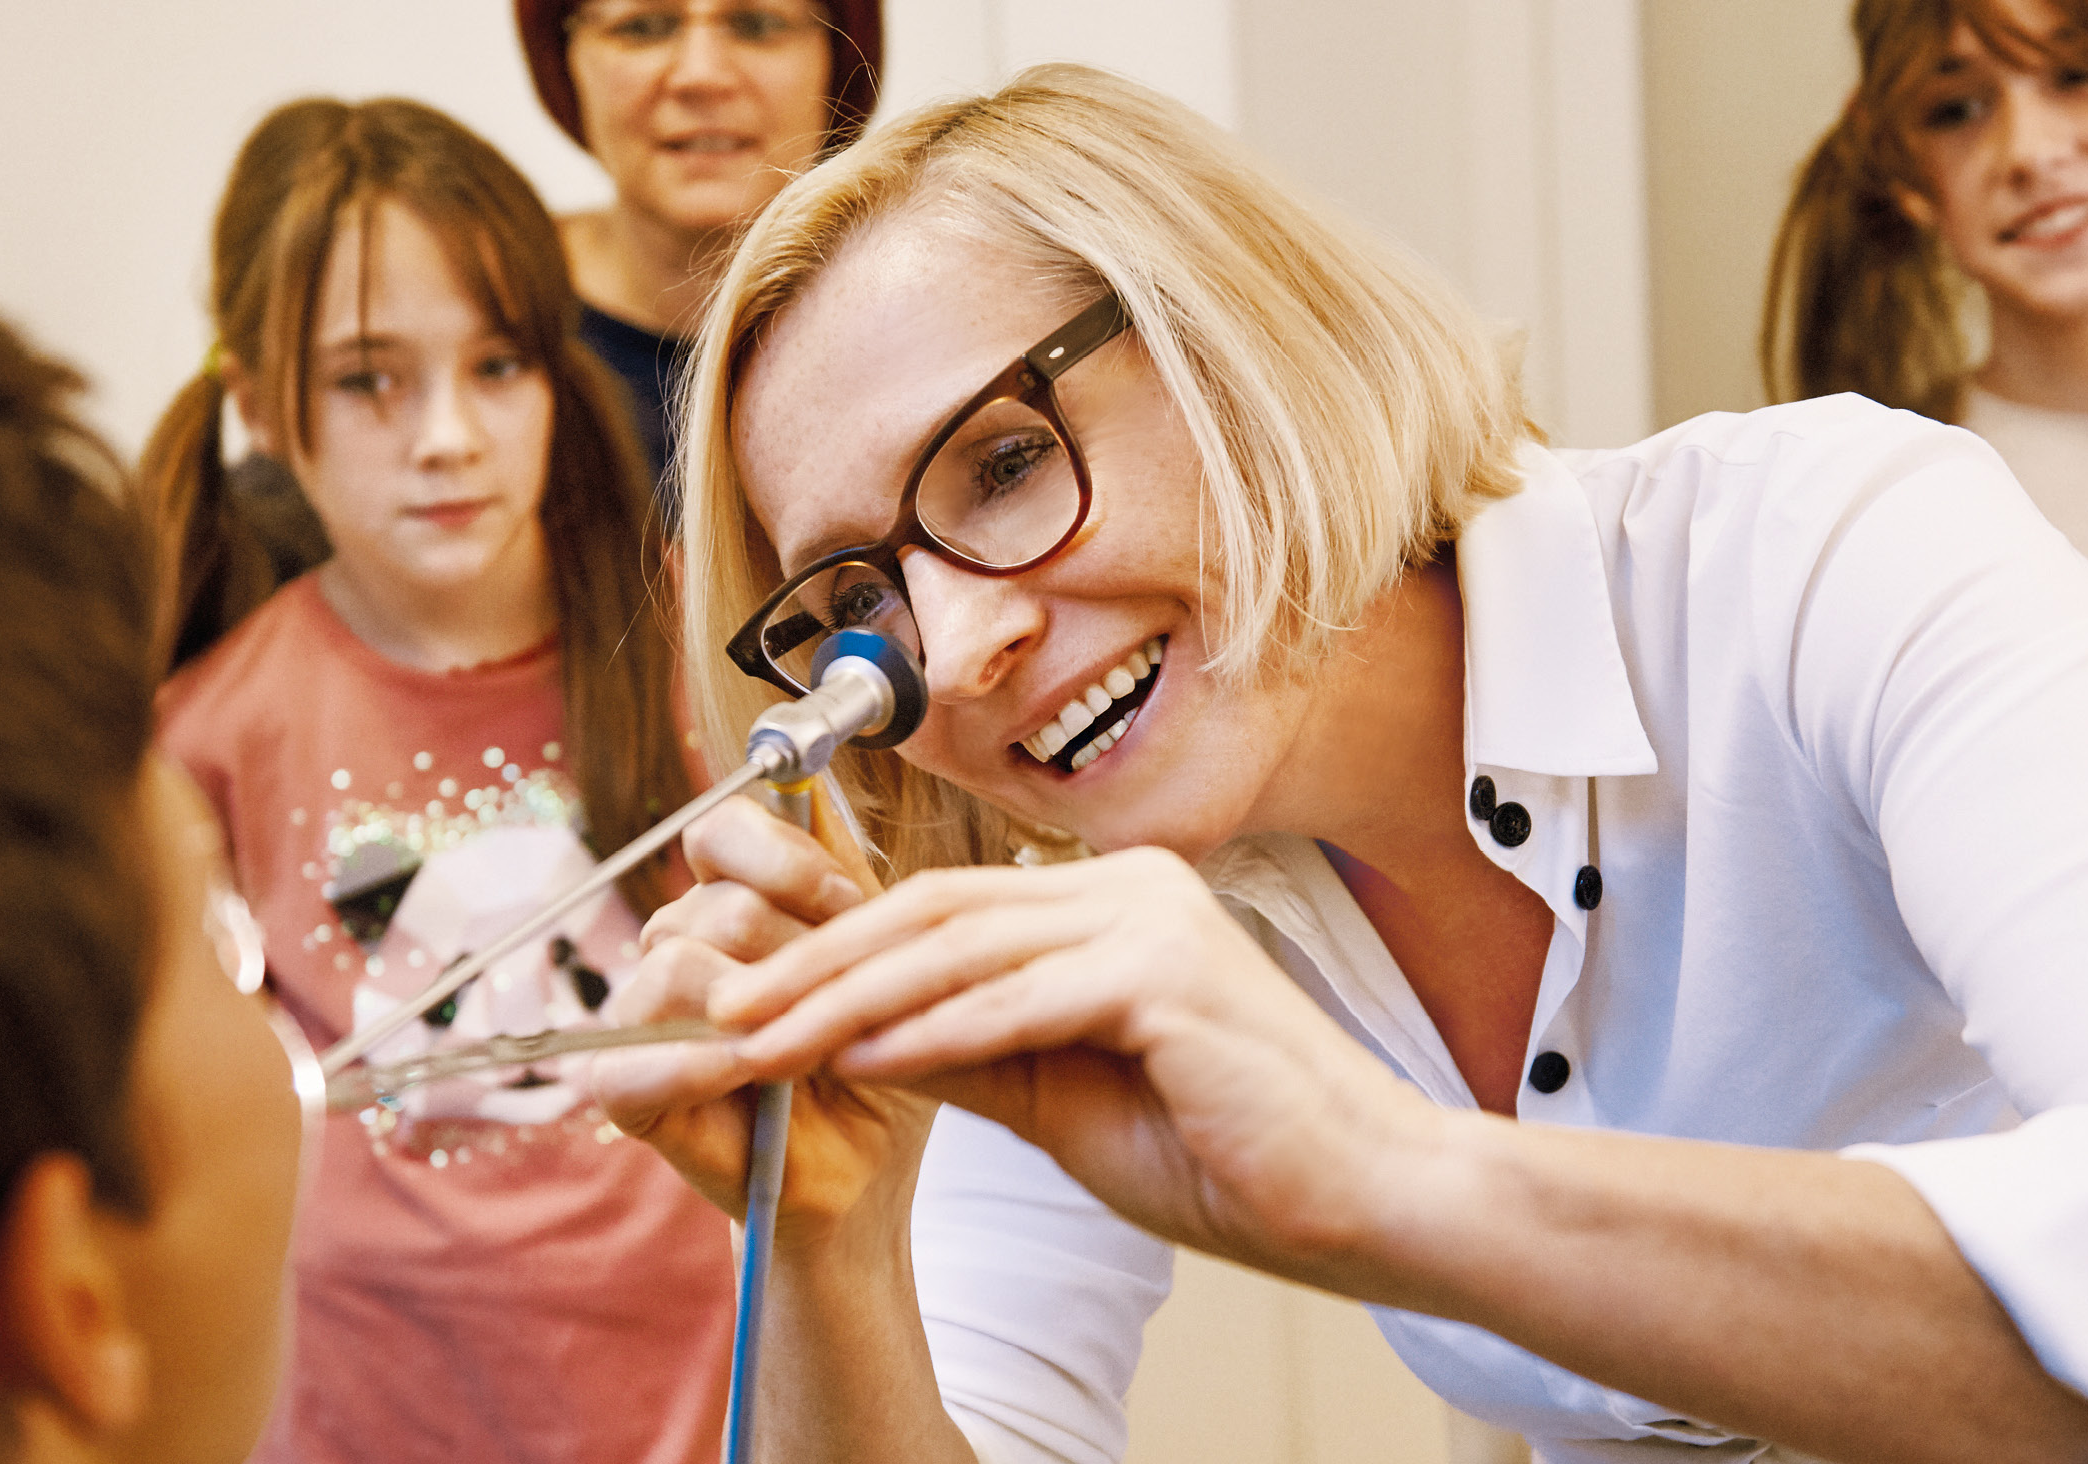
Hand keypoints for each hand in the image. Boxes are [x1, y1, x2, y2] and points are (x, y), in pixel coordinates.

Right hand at [589, 787, 936, 1234]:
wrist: (869, 1171)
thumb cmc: (877, 1061)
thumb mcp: (882, 957)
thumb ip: (842, 876)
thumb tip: (820, 781)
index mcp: (733, 902)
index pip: (720, 829)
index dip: (787, 861)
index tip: (851, 908)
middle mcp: (679, 945)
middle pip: (715, 904)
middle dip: (796, 953)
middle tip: (845, 1001)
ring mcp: (643, 1016)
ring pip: (674, 963)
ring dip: (757, 1009)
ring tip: (808, 1048)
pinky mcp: (621, 1087)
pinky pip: (629, 1050)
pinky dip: (697, 1063)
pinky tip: (749, 1077)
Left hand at [706, 847, 1441, 1288]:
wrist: (1366, 1199)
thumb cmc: (1232, 1153)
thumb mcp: (1069, 1099)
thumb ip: (975, 1053)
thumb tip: (859, 1040)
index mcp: (1113, 904)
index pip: (945, 907)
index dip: (836, 949)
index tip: (748, 1000)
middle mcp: (1132, 888)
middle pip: (938, 910)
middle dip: (816, 964)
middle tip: (721, 1009)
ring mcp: (1154, 920)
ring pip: (963, 946)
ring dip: (849, 999)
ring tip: (761, 1040)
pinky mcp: (1169, 974)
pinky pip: (1022, 1002)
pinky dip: (933, 1033)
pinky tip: (858, 1062)